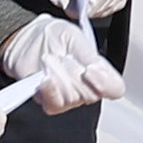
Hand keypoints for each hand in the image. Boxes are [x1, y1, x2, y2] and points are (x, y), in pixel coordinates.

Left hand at [1, 9, 124, 108]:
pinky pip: (54, 105)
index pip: (115, 88)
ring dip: (59, 79)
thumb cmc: (53, 37)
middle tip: (64, 57)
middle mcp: (87, 88)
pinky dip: (49, 91)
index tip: (90, 70)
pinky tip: (44, 78)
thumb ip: (88, 55)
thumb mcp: (73, 37)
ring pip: (72, 99)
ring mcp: (69, 98)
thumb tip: (97, 71)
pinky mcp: (50, 102)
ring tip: (50, 61)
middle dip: (74, 74)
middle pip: (90, 95)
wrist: (27, 39)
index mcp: (99, 71)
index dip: (106, 84)